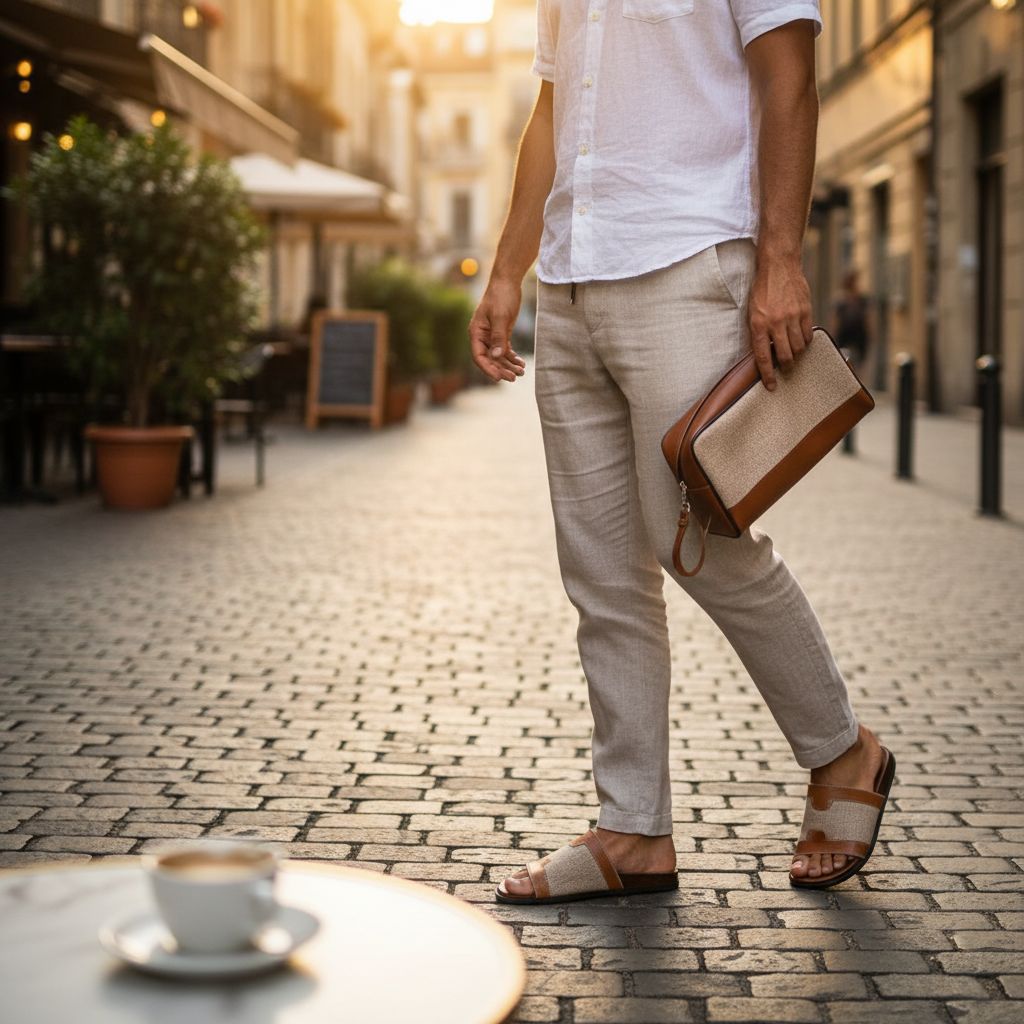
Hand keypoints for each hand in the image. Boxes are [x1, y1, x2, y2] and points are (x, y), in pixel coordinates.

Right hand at [469, 277, 526, 382]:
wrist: (507, 281)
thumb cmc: (501, 296)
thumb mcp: (500, 317)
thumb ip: (498, 337)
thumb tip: (496, 356)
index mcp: (476, 332)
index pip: (478, 356)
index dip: (488, 368)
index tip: (499, 377)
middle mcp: (482, 336)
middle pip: (489, 359)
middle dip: (501, 369)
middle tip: (514, 377)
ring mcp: (491, 335)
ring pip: (498, 356)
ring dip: (509, 365)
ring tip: (521, 372)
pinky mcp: (501, 332)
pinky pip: (505, 349)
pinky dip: (512, 357)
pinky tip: (520, 363)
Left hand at [747, 253, 812, 390]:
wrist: (778, 265)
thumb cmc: (762, 290)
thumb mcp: (752, 312)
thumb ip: (758, 332)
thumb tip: (765, 354)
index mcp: (758, 324)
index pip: (763, 357)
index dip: (768, 375)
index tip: (772, 387)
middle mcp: (775, 323)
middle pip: (786, 356)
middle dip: (786, 367)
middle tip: (786, 369)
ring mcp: (792, 317)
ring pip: (799, 348)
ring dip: (797, 355)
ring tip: (793, 353)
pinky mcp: (805, 310)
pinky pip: (808, 335)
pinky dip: (806, 342)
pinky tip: (802, 340)